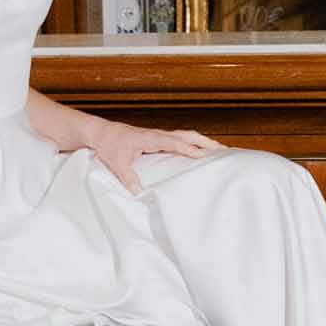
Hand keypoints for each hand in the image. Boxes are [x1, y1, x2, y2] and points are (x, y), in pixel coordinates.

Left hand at [89, 119, 223, 195]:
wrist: (101, 133)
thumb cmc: (109, 145)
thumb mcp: (116, 164)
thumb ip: (128, 178)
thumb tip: (139, 193)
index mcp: (150, 138)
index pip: (174, 143)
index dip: (189, 149)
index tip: (204, 156)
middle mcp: (157, 134)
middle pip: (187, 135)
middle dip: (205, 143)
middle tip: (224, 151)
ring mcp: (159, 135)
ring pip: (185, 136)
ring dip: (202, 142)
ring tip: (219, 151)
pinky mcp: (158, 138)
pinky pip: (180, 140)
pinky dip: (192, 143)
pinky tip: (199, 152)